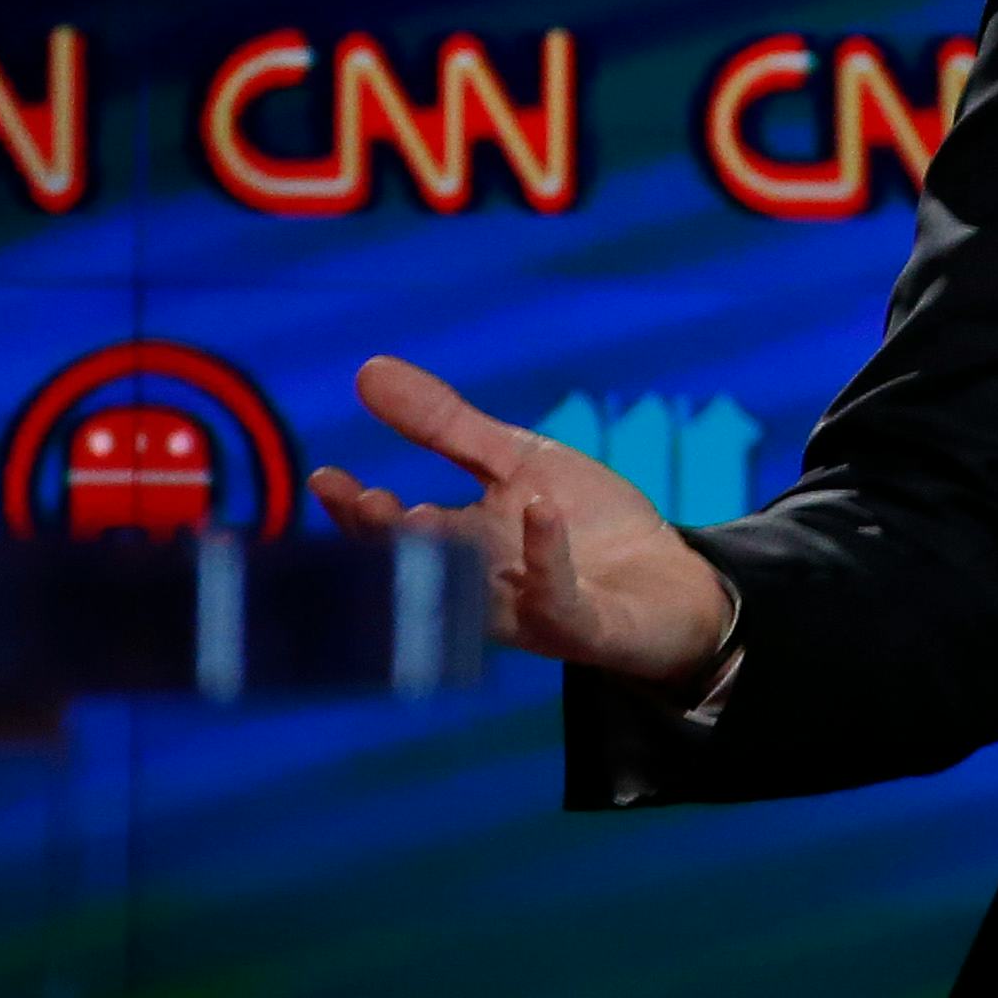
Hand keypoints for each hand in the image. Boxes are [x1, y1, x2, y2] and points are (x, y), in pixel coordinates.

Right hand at [308, 355, 735, 684]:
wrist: (672, 577)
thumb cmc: (587, 524)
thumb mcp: (518, 461)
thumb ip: (446, 426)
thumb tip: (368, 370)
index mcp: (459, 549)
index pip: (395, 536)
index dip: (358, 512)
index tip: (325, 478)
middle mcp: (483, 590)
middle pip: (425, 571)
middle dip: (391, 543)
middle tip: (368, 505)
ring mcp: (530, 613)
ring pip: (477, 597)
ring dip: (450, 560)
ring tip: (418, 517)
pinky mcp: (583, 627)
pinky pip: (557, 599)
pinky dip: (544, 556)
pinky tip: (537, 509)